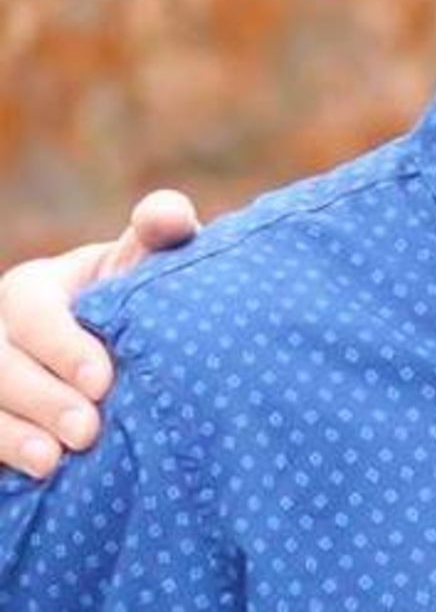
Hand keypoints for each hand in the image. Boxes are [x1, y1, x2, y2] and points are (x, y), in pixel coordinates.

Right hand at [0, 189, 199, 478]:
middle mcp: (1, 333)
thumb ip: (162, 232)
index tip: (103, 382)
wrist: (131, 358)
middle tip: (88, 431)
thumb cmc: (139, 300)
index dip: (61, 346)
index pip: (33, 310)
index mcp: (36, 289)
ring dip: (14, 436)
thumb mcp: (146, 264)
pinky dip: (2, 456)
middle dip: (42, 398)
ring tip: (54, 463)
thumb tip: (163, 215)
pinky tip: (34, 478)